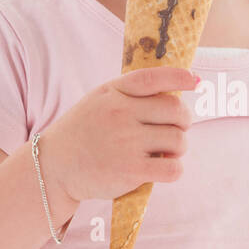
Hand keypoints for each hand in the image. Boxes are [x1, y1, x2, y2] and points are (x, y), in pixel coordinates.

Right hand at [45, 65, 198, 205]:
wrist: (54, 168)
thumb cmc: (83, 133)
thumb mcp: (98, 102)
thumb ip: (129, 95)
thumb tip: (176, 92)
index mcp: (113, 93)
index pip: (152, 78)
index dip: (178, 77)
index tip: (194, 81)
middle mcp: (120, 114)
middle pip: (176, 110)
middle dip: (184, 121)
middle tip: (176, 129)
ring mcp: (127, 142)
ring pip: (179, 140)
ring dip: (179, 147)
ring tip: (165, 151)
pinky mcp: (132, 171)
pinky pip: (173, 168)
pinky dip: (174, 169)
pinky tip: (162, 168)